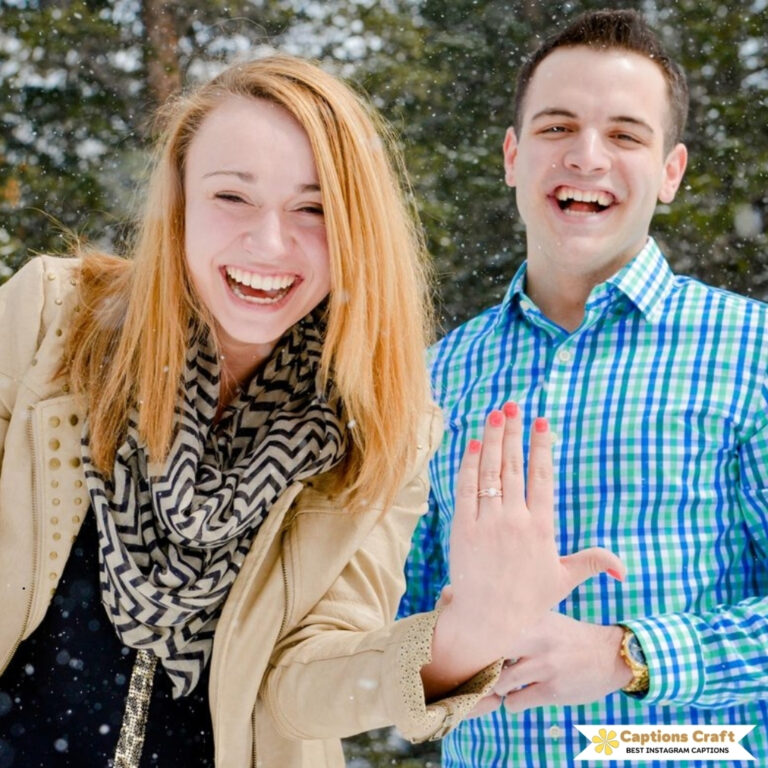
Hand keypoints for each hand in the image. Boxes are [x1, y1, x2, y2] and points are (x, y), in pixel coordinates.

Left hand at [423, 404, 624, 697]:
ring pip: (490, 472)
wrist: (486, 619)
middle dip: (513, 433)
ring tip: (494, 415)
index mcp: (542, 528)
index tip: (542, 423)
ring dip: (491, 440)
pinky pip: (466, 489)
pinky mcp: (462, 528)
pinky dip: (469, 465)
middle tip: (513, 406)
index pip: (543, 478)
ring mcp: (487, 523)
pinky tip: (472, 444)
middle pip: (514, 467)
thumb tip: (623, 568)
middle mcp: (515, 521)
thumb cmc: (527, 600)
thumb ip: (592, 562)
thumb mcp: (563, 580)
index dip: (541, 447)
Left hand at [465, 612, 632, 716]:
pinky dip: (510, 702)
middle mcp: (535, 637)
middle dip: (477, 662)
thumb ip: (512, 615)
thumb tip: (464, 601)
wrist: (609, 654)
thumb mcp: (542, 616)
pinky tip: (518, 695)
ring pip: (497, 681)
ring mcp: (544, 665)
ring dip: (494, 685)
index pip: (487, 621)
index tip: (468, 642)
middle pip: (486, 652)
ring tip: (500, 681)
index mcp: (529, 615)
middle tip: (478, 666)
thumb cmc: (565, 634)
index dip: (470, 634)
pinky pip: (513, 702)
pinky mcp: (552, 690)